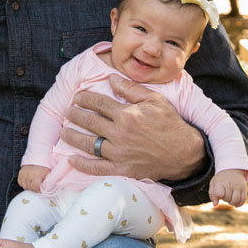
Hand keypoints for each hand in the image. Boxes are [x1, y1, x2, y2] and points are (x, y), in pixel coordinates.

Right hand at [17, 165, 48, 191]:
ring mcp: (24, 173)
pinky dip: (23, 183)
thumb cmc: (44, 167)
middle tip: (36, 186)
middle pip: (29, 187)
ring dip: (28, 186)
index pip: (34, 188)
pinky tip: (28, 181)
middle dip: (33, 188)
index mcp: (36, 175)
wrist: (38, 158)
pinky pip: (20, 182)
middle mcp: (29, 174)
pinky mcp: (20, 172)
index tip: (39, 189)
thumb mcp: (48, 174)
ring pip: (24, 186)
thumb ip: (47, 182)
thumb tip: (45, 190)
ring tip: (32, 184)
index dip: (37, 190)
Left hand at [61, 74, 204, 180]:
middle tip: (67, 112)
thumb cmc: (170, 123)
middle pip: (90, 122)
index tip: (77, 97)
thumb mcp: (155, 99)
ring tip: (64, 132)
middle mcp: (120, 134)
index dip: (85, 98)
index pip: (98, 103)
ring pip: (89, 144)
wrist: (183, 153)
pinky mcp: (122, 169)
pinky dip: (82, 165)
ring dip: (73, 137)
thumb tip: (111, 78)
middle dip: (75, 115)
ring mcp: (120, 153)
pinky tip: (71, 160)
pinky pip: (97, 168)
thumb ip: (131, 89)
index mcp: (127, 115)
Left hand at [209, 169, 247, 206]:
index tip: (218, 194)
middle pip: (227, 198)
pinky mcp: (244, 188)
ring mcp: (237, 185)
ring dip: (232, 203)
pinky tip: (236, 204)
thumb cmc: (220, 180)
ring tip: (230, 200)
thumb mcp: (213, 184)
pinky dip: (239, 204)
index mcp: (220, 181)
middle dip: (225, 199)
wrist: (232, 170)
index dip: (218, 197)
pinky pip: (243, 199)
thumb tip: (215, 204)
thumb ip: (212, 194)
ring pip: (236, 200)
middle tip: (225, 195)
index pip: (219, 194)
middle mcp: (229, 183)